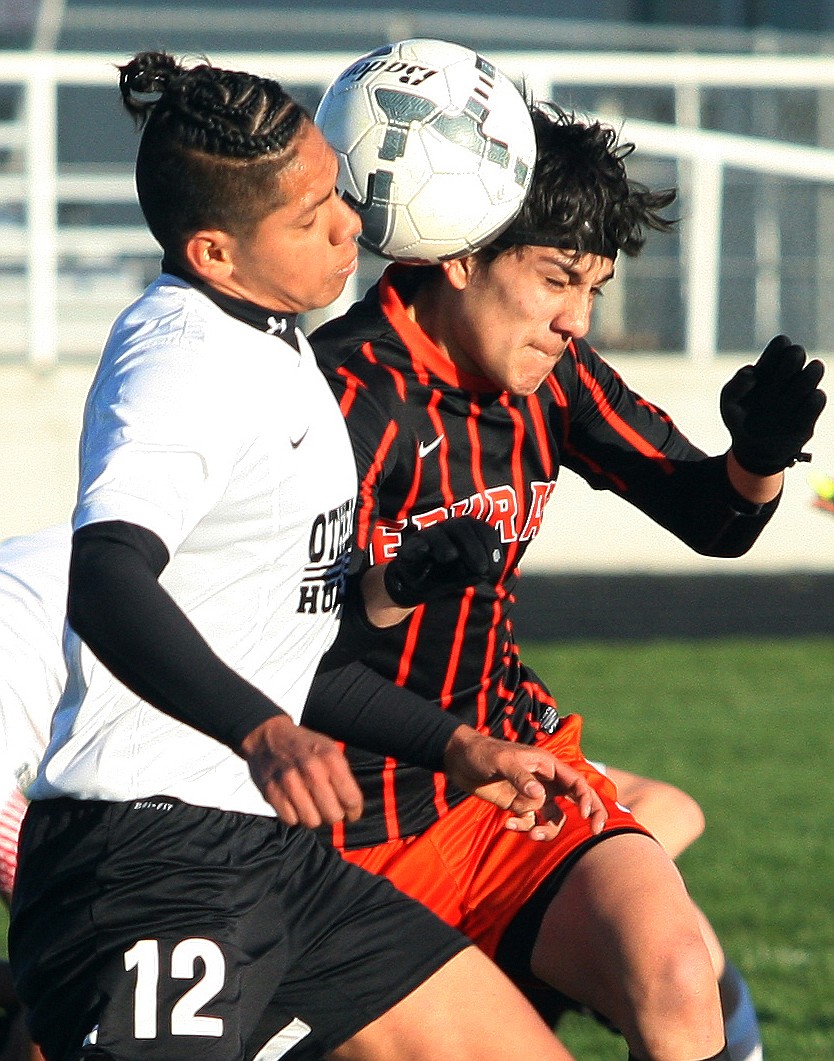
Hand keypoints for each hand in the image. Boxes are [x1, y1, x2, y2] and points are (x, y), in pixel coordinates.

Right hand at [240, 714, 362, 827]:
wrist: (268, 736)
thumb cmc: (303, 746)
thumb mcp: (330, 750)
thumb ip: (343, 776)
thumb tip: (352, 807)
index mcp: (330, 758)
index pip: (351, 799)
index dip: (354, 811)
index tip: (351, 813)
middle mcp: (311, 769)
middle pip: (333, 815)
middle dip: (334, 816)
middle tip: (329, 809)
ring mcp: (290, 781)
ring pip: (312, 821)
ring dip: (314, 818)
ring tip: (312, 806)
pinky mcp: (271, 792)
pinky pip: (291, 820)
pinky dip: (294, 816)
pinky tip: (295, 804)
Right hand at [383, 517, 502, 607]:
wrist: (416, 585)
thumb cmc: (446, 575)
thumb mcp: (467, 575)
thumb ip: (477, 571)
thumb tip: (485, 572)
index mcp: (467, 532)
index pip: (483, 530)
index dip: (492, 548)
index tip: (496, 570)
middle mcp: (448, 529)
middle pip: (463, 526)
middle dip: (475, 548)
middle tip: (482, 570)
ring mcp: (429, 536)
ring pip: (439, 533)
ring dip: (446, 545)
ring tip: (451, 558)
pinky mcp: (411, 548)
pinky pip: (416, 544)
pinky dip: (421, 547)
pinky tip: (426, 552)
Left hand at [442, 726, 607, 840]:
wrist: (459, 760)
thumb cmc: (483, 753)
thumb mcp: (502, 761)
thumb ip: (521, 778)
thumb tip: (540, 798)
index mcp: (547, 765)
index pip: (576, 782)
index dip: (587, 798)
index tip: (586, 816)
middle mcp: (545, 781)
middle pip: (577, 799)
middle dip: (591, 814)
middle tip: (596, 832)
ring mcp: (533, 795)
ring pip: (553, 818)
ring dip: (546, 831)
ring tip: (532, 835)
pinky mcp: (519, 806)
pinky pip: (530, 822)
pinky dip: (523, 827)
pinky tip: (506, 823)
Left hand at [720, 334, 825, 475]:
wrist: (755, 448)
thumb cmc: (742, 419)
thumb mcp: (729, 404)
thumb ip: (734, 387)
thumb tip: (752, 374)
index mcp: (770, 367)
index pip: (781, 344)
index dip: (775, 353)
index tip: (759, 374)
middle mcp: (789, 375)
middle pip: (797, 353)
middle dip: (788, 363)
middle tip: (776, 383)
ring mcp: (802, 392)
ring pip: (814, 369)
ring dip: (803, 379)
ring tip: (785, 399)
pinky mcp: (811, 412)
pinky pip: (818, 398)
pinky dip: (806, 404)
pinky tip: (792, 414)